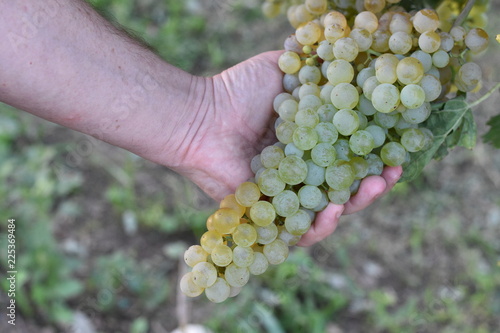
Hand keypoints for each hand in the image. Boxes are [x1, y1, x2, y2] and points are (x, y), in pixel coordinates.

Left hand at [173, 51, 402, 245]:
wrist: (201, 118)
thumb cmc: (236, 92)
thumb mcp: (278, 70)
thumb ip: (309, 71)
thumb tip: (343, 65)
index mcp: (306, 144)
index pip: (347, 156)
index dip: (373, 155)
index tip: (396, 149)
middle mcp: (299, 171)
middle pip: (343, 187)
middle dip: (372, 184)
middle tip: (391, 175)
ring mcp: (285, 194)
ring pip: (328, 211)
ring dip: (355, 204)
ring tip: (373, 189)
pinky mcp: (269, 214)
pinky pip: (298, 230)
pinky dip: (319, 225)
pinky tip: (335, 210)